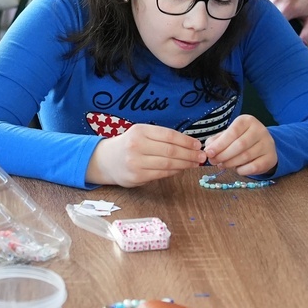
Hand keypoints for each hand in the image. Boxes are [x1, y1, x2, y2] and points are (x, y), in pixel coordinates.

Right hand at [85, 124, 204, 186]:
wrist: (106, 160)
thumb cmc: (129, 145)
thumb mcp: (141, 134)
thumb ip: (161, 138)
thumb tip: (189, 145)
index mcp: (139, 131)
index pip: (169, 135)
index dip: (186, 141)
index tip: (198, 145)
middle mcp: (136, 145)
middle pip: (170, 151)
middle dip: (189, 154)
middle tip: (201, 156)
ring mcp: (136, 162)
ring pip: (167, 164)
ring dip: (184, 164)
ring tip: (194, 163)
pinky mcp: (136, 176)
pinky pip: (161, 174)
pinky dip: (174, 172)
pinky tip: (181, 169)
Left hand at [203, 115, 276, 175]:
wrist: (264, 145)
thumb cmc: (242, 138)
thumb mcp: (229, 135)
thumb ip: (217, 140)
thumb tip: (208, 149)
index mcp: (247, 121)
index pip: (233, 132)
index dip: (219, 144)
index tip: (209, 152)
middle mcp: (260, 130)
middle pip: (239, 145)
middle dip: (223, 155)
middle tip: (214, 161)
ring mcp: (267, 144)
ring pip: (246, 156)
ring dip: (230, 163)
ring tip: (222, 165)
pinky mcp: (271, 158)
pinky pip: (254, 167)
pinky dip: (242, 170)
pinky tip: (236, 169)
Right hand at [262, 0, 307, 44]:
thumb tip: (301, 45)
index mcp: (286, 8)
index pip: (271, 24)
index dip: (269, 32)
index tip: (270, 38)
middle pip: (262, 16)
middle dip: (263, 24)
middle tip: (267, 30)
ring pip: (258, 7)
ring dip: (260, 14)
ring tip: (266, 20)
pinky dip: (260, 4)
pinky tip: (266, 8)